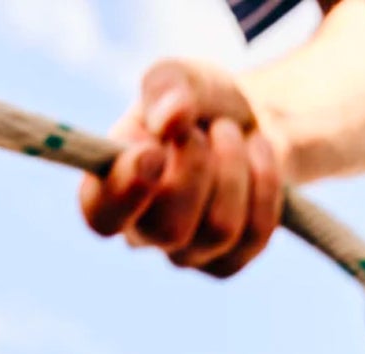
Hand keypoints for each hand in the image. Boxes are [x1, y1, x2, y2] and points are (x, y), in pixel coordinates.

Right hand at [80, 61, 287, 277]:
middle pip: (168, 229)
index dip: (125, 192)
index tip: (153, 152)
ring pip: (218, 229)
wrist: (249, 122)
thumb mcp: (180, 76)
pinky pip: (254, 233)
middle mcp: (142, 231)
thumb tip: (171, 119)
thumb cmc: (199, 102)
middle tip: (208, 127)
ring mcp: (186, 255)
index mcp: (112, 186)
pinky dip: (264, 182)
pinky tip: (257, 153)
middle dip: (198, 167)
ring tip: (232, 132)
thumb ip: (168, 87)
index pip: (100, 215)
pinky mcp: (226, 264)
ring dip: (235, 165)